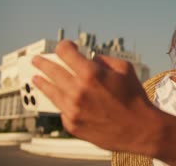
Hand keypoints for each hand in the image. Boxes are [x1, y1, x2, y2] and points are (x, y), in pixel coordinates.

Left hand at [32, 40, 157, 151]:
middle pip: (52, 71)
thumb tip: (91, 59)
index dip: (64, 47)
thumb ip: (105, 60)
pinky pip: (61, 110)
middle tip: (36, 61)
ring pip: (50, 92)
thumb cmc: (134, 99)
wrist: (139, 129)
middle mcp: (78, 90)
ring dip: (42, 83)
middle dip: (43, 63)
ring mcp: (72, 109)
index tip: (64, 47)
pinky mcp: (72, 124)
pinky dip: (61, 103)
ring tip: (36, 79)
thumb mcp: (125, 69)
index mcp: (91, 74)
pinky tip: (58, 99)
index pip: (66, 53)